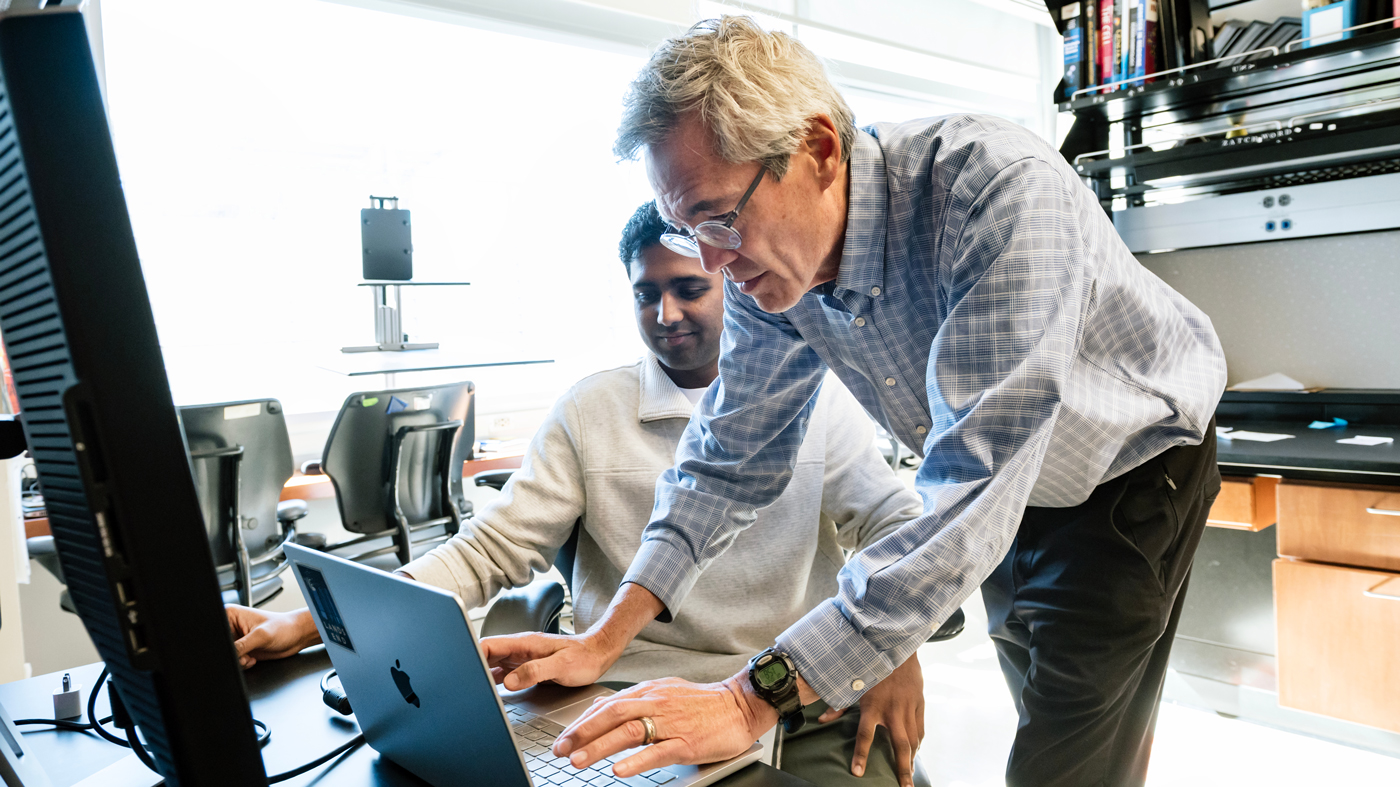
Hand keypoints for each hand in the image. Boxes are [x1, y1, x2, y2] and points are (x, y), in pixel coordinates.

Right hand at [226, 605, 319, 667]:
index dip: (222, 643)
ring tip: (250, 656)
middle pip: (220, 646)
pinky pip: (233, 662)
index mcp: (230, 614)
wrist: (296, 637)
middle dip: (231, 654)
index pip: (217, 630)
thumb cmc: (284, 628)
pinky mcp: (241, 649)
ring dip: (237, 661)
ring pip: (226, 656)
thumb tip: (227, 654)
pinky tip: (252, 658)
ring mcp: (236, 639)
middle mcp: (231, 626)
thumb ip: (241, 646)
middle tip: (245, 654)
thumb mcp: (261, 636)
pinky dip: (241, 664)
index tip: (233, 648)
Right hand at [480, 583, 664, 691]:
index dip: (472, 655)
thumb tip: (510, 680)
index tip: (463, 670)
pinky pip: (504, 674)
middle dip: (472, 668)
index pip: (488, 645)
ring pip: (493, 666)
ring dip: (482, 676)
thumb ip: (535, 671)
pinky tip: (491, 693)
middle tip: (464, 686)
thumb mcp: (561, 665)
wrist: (598, 655)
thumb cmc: (583, 657)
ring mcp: (522, 659)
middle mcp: (519, 650)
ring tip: (473, 691)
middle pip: (486, 656)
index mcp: (523, 644)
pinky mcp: (527, 668)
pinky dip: (494, 683)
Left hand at [551, 674, 776, 778]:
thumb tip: (603, 708)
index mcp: (650, 692)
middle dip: (582, 733)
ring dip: (600, 746)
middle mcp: (656, 704)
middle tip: (560, 750)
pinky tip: (619, 771)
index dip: (582, 721)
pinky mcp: (687, 742)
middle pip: (612, 715)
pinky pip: (658, 751)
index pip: (607, 705)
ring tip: (579, 760)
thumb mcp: (665, 692)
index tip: (563, 737)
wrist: (741, 704)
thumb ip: (635, 701)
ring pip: (629, 731)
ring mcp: (672, 723)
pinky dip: (636, 761)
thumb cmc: (704, 703)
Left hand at [817, 652, 924, 786]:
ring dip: (912, 758)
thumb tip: (822, 720)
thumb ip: (839, 705)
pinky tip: (916, 751)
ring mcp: (908, 708)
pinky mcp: (919, 703)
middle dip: (902, 768)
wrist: (896, 648)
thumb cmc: (871, 666)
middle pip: (899, 746)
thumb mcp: (853, 684)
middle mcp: (892, 710)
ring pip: (913, 740)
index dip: (860, 755)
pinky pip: (920, 728)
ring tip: (910, 774)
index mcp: (872, 706)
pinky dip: (919, 741)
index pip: (864, 736)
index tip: (858, 772)